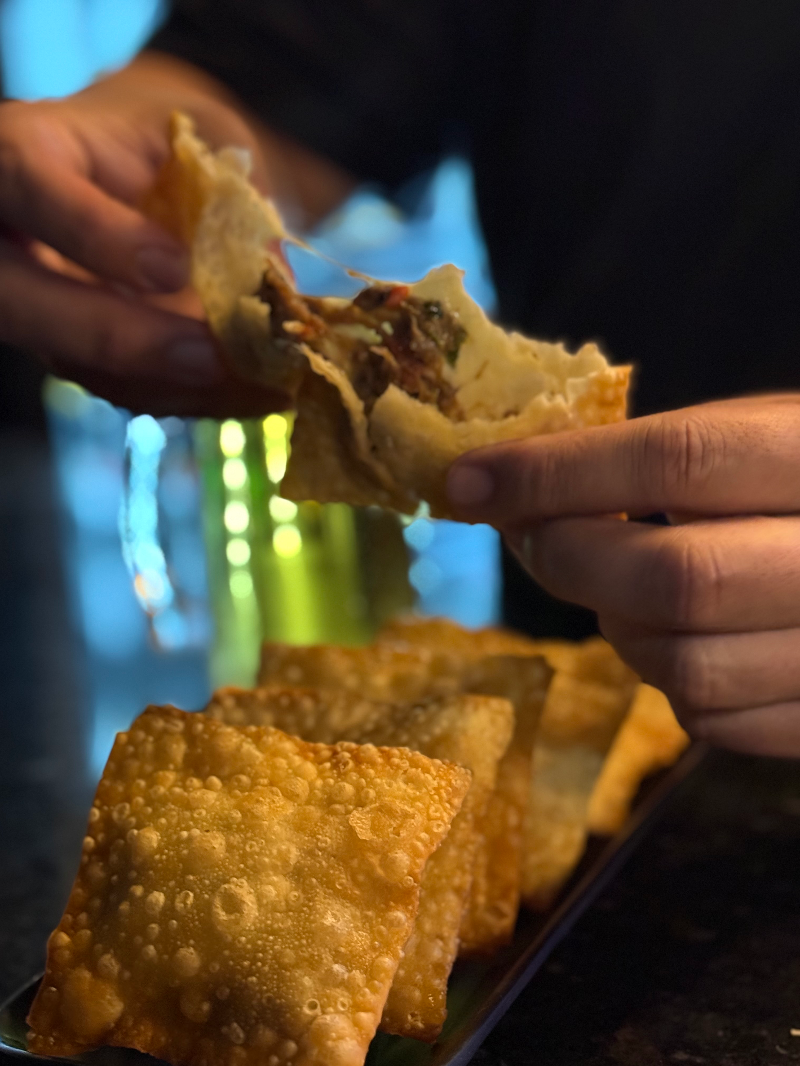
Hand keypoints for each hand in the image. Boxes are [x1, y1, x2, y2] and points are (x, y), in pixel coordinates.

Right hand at [0, 55, 287, 416]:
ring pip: (73, 362)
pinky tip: (253, 395)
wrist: (137, 168)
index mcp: (29, 149)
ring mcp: (35, 304)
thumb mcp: (204, 130)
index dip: (93, 232)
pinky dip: (187, 395)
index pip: (28, 183)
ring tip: (259, 389)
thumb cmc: (165, 137)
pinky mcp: (74, 351)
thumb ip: (233, 185)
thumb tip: (272, 271)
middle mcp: (11, 236)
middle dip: (117, 340)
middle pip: (23, 303)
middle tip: (211, 360)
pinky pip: (116, 386)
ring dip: (170, 384)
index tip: (172, 269)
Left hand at [447, 395, 799, 755]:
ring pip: (686, 667)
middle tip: (528, 535)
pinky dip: (668, 680)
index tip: (466, 481)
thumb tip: (520, 484)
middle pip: (673, 578)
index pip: (678, 459)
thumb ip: (671, 457)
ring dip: (618, 628)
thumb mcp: (775, 435)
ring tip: (616, 588)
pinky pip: (715, 722)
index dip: (558, 472)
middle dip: (568, 559)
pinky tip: (681, 635)